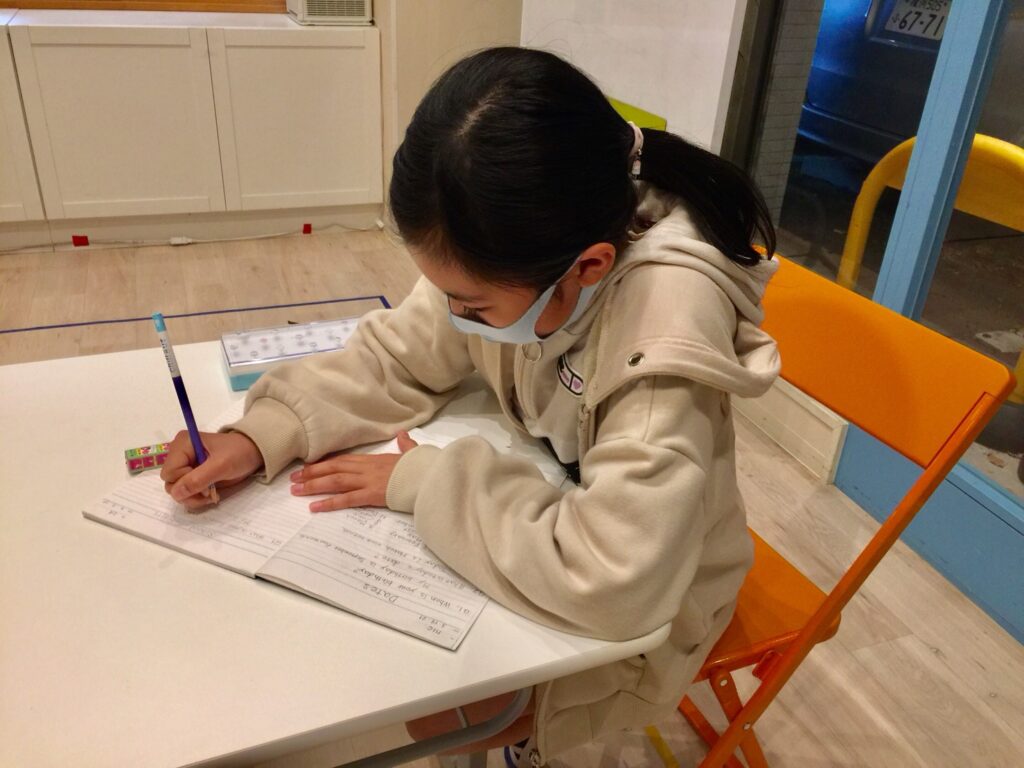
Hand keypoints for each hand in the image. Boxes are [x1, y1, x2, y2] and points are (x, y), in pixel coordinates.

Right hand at [160, 430, 263, 509]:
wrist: (253, 452)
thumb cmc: (239, 453)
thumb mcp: (221, 465)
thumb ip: (198, 479)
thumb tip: (176, 493)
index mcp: (182, 445)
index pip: (169, 473)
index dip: (185, 482)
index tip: (206, 484)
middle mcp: (178, 454)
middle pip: (170, 483)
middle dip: (189, 492)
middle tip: (210, 492)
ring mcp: (184, 465)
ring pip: (176, 490)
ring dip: (193, 497)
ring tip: (212, 494)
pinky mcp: (191, 475)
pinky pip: (185, 492)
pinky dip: (197, 497)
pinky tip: (211, 493)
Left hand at [290, 431, 418, 511]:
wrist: (429, 476)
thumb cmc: (421, 467)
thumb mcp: (412, 453)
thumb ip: (405, 445)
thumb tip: (403, 435)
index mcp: (374, 459)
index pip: (343, 460)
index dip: (325, 463)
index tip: (309, 466)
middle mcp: (366, 468)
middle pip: (334, 468)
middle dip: (312, 473)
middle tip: (293, 478)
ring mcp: (368, 480)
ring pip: (335, 481)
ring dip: (314, 485)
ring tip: (296, 490)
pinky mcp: (371, 494)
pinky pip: (346, 499)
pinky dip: (329, 502)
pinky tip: (314, 507)